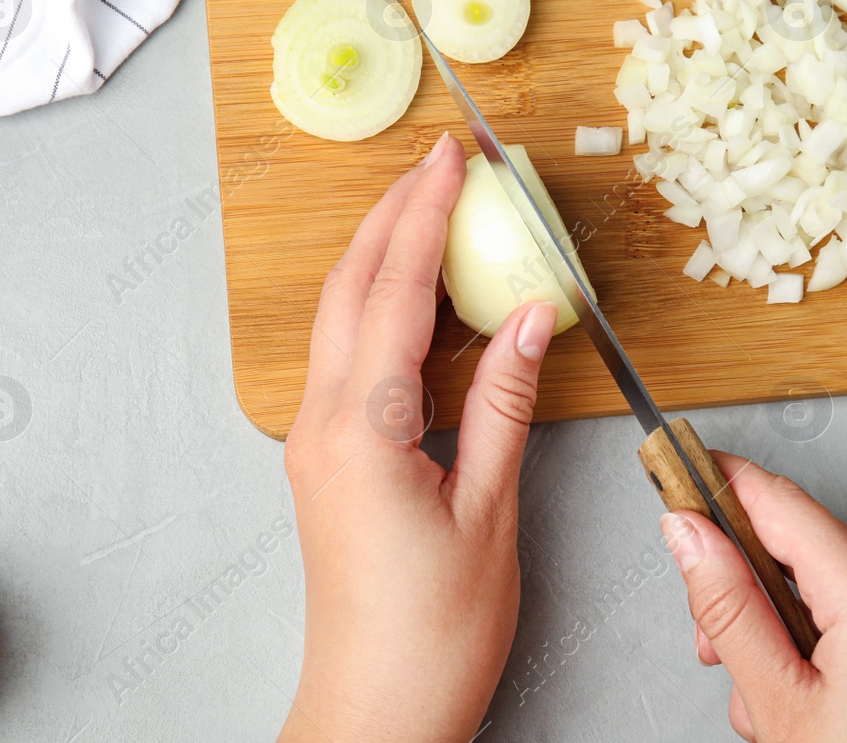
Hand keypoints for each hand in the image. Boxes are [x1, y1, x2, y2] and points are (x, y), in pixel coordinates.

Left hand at [278, 132, 559, 742]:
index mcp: (361, 429)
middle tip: (439, 164)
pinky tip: (427, 303)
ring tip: (432, 212)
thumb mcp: (489, 510)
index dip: (425, 217)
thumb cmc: (434, 630)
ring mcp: (317, 441)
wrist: (375, 709)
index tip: (452, 159)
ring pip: (344, 320)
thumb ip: (505, 402)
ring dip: (383, 257)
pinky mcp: (329, 460)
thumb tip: (529, 314)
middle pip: (351, 289)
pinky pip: (352, 361)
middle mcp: (323, 424)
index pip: (395, 292)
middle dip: (392, 216)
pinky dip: (386, 311)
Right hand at [660, 454, 846, 742]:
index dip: (716, 482)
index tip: (670, 468)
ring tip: (766, 703)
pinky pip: (840, 608)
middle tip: (712, 647)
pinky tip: (794, 700)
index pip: (776, 500)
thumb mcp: (778, 701)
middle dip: (739, 589)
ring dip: (768, 628)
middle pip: (790, 542)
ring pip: (809, 580)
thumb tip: (687, 533)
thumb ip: (726, 607)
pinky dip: (802, 642)